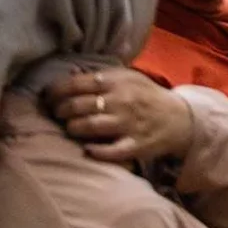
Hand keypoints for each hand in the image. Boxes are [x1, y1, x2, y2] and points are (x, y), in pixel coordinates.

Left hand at [44, 66, 194, 166]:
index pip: (77, 83)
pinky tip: (87, 149)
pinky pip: (108, 151)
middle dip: (60, 110)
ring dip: (72, 128)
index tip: (48, 96)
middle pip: (78, 106)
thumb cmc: (146, 96)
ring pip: (88, 127)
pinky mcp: (134, 145)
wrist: (179, 118)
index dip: (56, 90)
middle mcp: (122, 101)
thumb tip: (68, 75)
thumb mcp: (128, 78)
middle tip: (56, 113)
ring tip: (70, 128)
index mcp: (118, 81)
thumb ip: (101, 76)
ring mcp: (128, 124)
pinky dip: (95, 151)